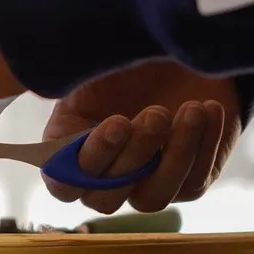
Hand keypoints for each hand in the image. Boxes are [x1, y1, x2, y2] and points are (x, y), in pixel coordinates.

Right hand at [43, 60, 240, 214]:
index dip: (81, 167)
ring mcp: (145, 184)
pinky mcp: (187, 182)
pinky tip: (208, 109)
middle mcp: (103, 177)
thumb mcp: (95, 59)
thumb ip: (69, 71)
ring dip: (172, 158)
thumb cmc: (129, 57)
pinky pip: (193, 181)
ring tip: (190, 111)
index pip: (62, 183)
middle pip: (107, 196)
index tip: (113, 124)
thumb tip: (45, 69)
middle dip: (133, 156)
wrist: (184, 55)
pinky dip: (203, 147)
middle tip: (155, 112)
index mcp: (68, 151)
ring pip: (153, 198)